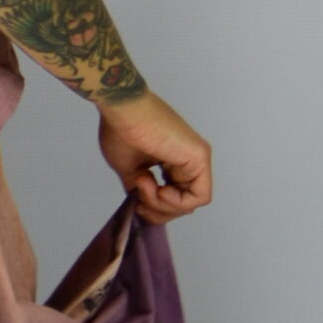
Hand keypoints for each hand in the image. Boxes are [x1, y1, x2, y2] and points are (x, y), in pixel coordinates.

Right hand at [96, 90, 211, 224]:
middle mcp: (187, 161)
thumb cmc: (121, 131)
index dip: (154, 209)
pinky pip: (199, 196)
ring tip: (145, 184)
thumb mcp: (129, 170)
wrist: (122, 110)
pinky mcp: (200, 157)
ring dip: (162, 205)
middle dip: (158, 211)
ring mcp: (196, 159)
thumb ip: (141, 189)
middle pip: (181, 205)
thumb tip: (142, 204)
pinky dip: (176, 202)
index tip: (136, 204)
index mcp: (172, 161)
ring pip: (189, 203)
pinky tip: (160, 189)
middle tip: (139, 201)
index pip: (172, 198)